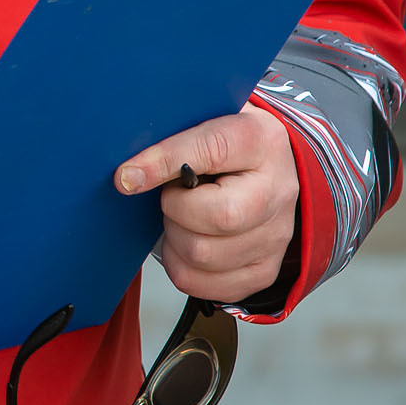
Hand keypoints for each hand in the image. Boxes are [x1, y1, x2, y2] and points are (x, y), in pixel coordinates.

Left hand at [115, 102, 299, 302]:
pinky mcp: (263, 269)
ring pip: (204, 255)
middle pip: (218, 217)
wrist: (265, 169)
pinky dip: (181, 266)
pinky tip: (186, 241)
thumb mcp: (203, 120)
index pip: (210, 150)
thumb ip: (170, 136)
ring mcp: (275, 235)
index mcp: (261, 140)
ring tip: (181, 217)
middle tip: (171, 195)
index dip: (163, 163)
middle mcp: (277, 191)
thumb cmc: (227, 145)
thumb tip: (129, 174)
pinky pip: (205, 284)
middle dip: (175, 208)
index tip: (128, 175)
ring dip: (175, 238)